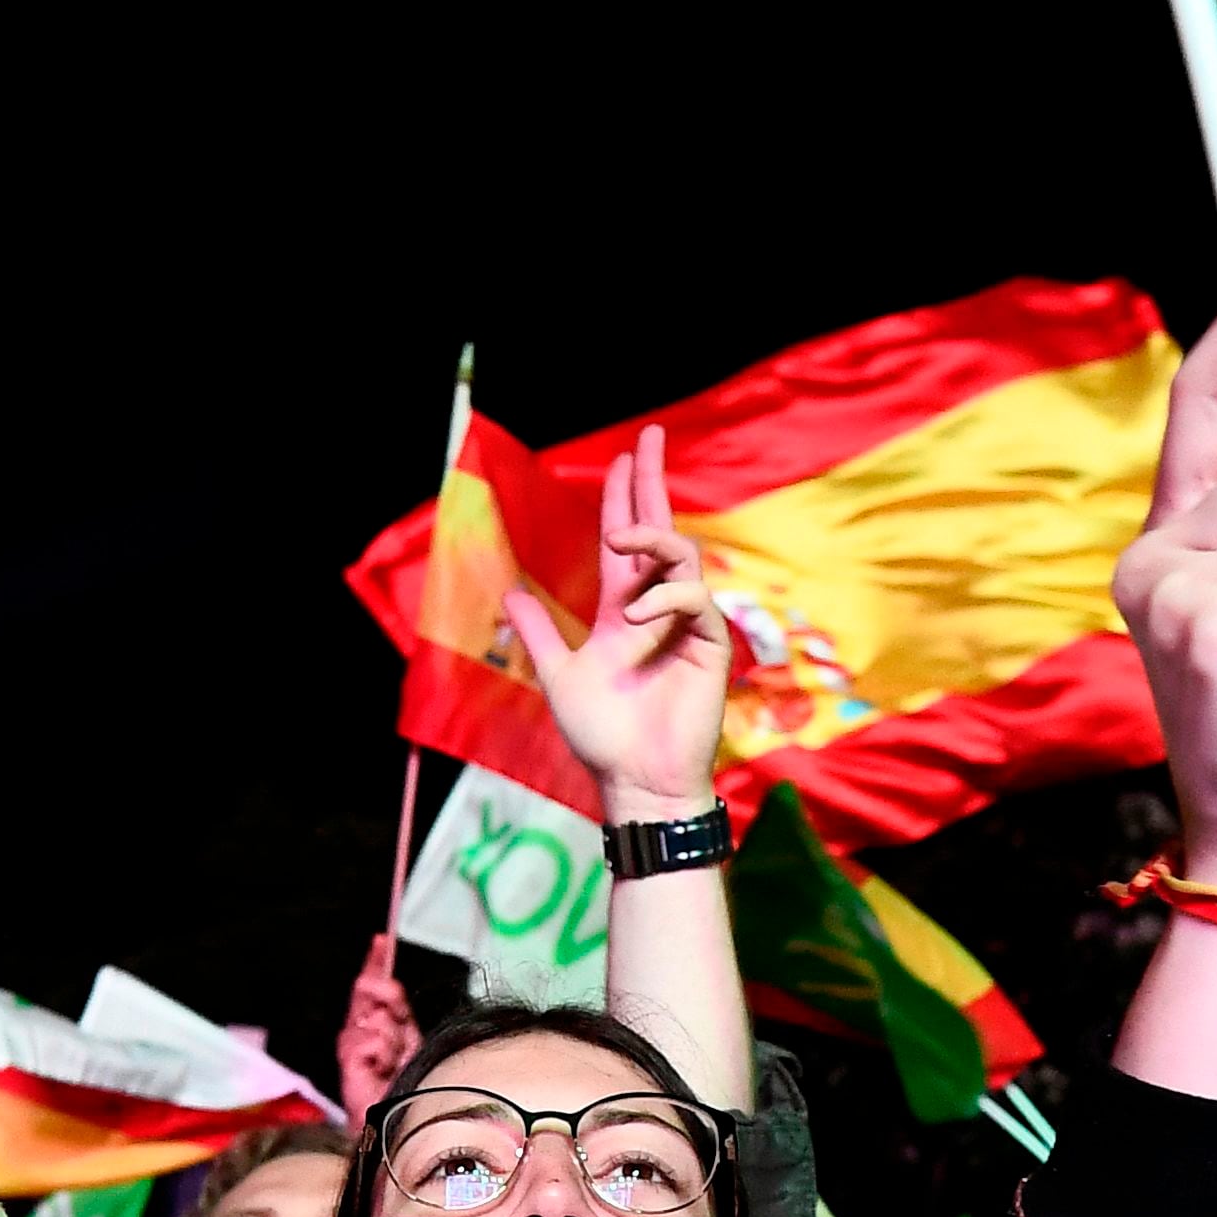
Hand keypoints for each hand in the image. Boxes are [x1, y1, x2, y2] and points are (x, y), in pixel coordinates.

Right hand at [335, 940, 418, 1114]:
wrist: (400, 1116)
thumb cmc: (409, 1082)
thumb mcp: (411, 1038)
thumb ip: (398, 1008)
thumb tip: (386, 979)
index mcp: (380, 1020)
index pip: (374, 984)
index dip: (376, 962)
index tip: (381, 940)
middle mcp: (362, 1027)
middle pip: (369, 990)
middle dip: (385, 994)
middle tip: (396, 1016)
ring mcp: (352, 1043)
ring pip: (373, 1017)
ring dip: (390, 1038)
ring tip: (392, 1062)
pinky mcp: (347, 1060)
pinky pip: (367, 1040)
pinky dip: (380, 1052)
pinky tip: (381, 1068)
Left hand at [502, 428, 728, 816]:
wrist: (636, 779)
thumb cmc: (603, 736)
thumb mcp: (558, 676)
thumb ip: (537, 634)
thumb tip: (508, 592)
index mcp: (624, 609)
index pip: (625, 542)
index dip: (623, 498)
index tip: (623, 457)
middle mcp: (658, 608)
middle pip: (661, 530)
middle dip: (653, 483)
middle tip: (650, 437)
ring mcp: (686, 623)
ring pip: (681, 556)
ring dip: (651, 538)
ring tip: (622, 538)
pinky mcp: (708, 645)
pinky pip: (695, 599)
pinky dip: (667, 596)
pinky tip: (640, 614)